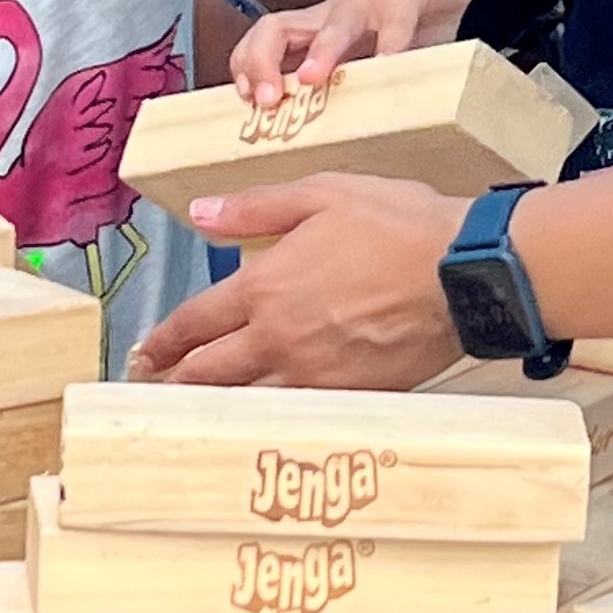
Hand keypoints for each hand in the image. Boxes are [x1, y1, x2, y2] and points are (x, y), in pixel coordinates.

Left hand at [131, 172, 464, 387]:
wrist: (467, 273)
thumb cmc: (400, 226)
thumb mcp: (323, 193)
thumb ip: (255, 207)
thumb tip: (200, 213)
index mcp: (265, 288)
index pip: (194, 323)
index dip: (163, 340)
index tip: (146, 351)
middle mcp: (279, 339)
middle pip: (208, 374)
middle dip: (175, 381)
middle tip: (155, 389)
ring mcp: (315, 375)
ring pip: (246, 402)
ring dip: (215, 407)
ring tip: (194, 412)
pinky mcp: (351, 396)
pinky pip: (296, 414)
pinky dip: (270, 419)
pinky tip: (262, 419)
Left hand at [226, 0, 486, 110]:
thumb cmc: (408, 13)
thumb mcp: (374, 54)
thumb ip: (357, 87)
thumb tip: (345, 142)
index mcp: (319, 30)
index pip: (262, 42)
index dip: (246, 68)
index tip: (243, 103)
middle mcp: (334, 14)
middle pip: (276, 28)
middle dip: (262, 64)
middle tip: (267, 101)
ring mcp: (371, 2)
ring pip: (334, 23)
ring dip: (320, 52)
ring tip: (313, 80)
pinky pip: (397, 24)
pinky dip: (392, 48)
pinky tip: (390, 70)